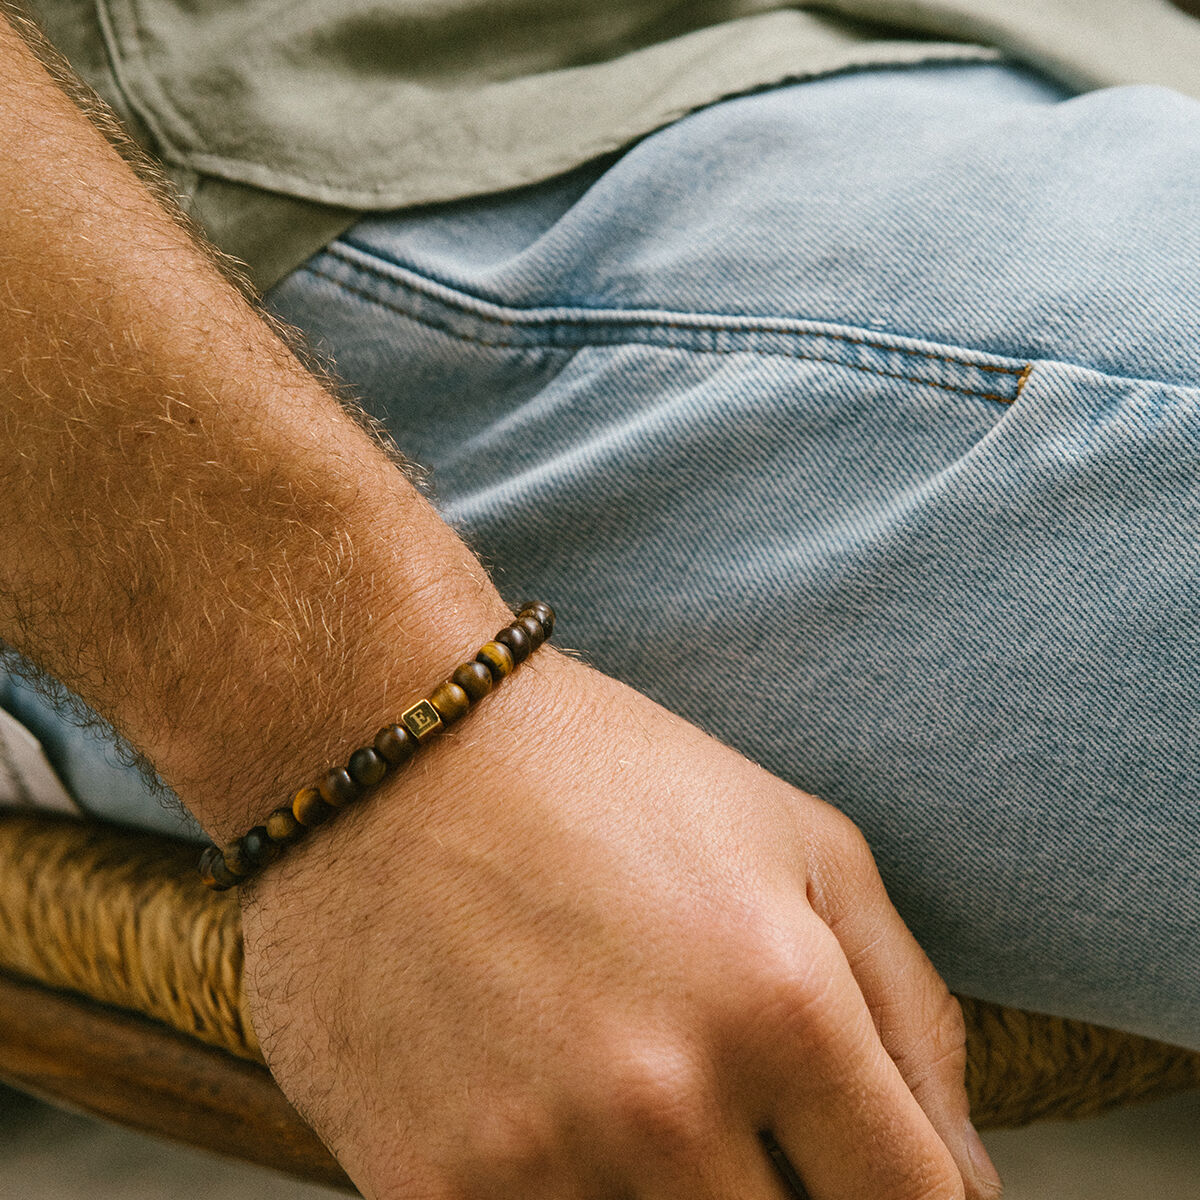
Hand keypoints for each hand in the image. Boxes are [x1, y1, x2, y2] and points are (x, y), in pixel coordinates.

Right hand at [239, 650, 1001, 1199]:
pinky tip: (555, 1128)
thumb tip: (969, 1187)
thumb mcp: (794, 840)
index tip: (867, 1176)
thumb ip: (911, 1011)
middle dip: (785, 1197)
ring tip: (635, 1105)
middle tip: (734, 1121)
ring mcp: (536, 1157)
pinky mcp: (425, 1191)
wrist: (384, 744)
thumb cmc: (604, 775)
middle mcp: (664, 1098)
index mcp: (779, 1003)